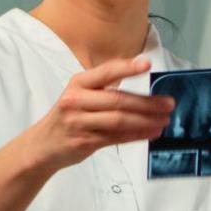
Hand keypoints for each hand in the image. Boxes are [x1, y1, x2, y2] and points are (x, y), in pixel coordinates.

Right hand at [25, 58, 174, 171]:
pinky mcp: (84, 142)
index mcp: (78, 84)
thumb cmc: (68, 117)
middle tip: (169, 103)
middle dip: (148, 103)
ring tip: (165, 120)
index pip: (106, 72)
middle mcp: (76, 100)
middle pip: (118, 100)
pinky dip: (138, 134)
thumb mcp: (79, 95)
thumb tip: (142, 83)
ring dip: (147, 120)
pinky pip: (117, 137)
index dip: (127, 68)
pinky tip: (152, 132)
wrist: (42, 145)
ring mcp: (79, 122)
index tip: (147, 64)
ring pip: (120, 120)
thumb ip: (105, 88)